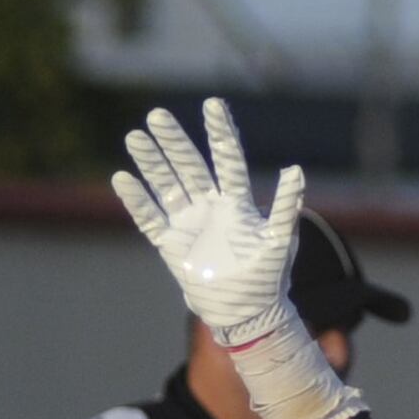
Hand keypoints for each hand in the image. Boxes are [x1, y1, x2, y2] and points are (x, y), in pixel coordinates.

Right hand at [112, 98, 304, 345]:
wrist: (248, 313)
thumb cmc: (268, 278)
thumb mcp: (280, 240)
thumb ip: (286, 206)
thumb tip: (296, 169)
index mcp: (237, 202)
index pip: (227, 159)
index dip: (220, 133)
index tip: (213, 104)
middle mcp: (210, 207)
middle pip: (189, 167)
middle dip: (174, 142)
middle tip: (158, 115)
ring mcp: (189, 224)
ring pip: (166, 186)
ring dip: (151, 163)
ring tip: (135, 138)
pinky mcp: (172, 245)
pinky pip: (150, 219)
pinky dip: (137, 201)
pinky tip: (122, 179)